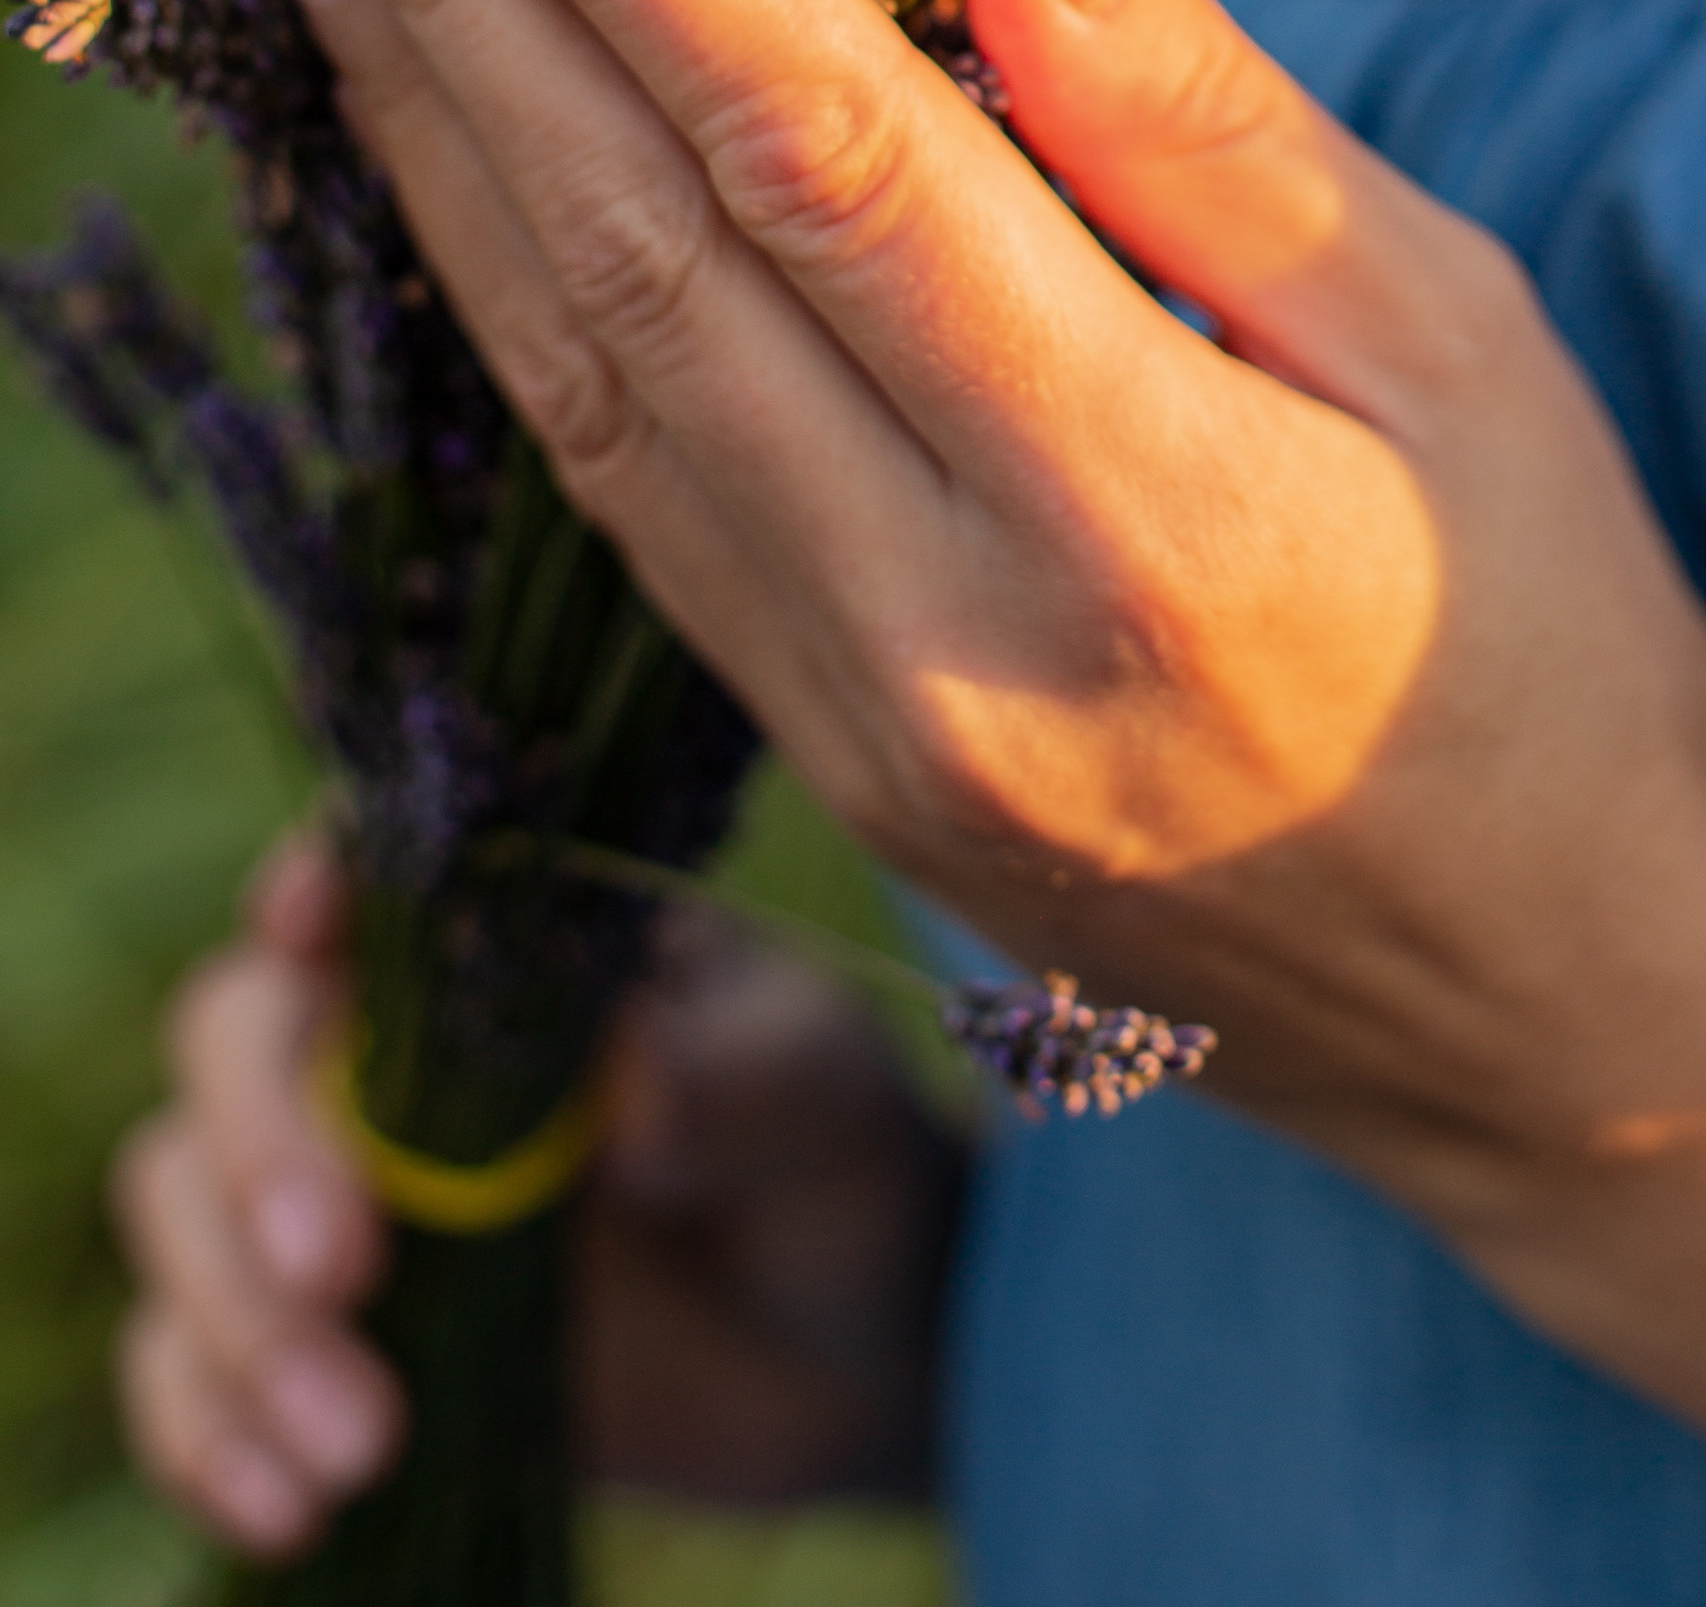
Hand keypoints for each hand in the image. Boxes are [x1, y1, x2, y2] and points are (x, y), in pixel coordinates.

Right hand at [116, 834, 966, 1556]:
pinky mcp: (317, 1335)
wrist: (850, 1337)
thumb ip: (732, 1076)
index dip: (311, 879)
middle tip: (344, 1266)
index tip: (302, 929)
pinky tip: (285, 1512)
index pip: (367, 863)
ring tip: (364, 1446)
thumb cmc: (828, 1150)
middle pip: (232, 1033)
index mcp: (499, 923)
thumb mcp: (817, 1093)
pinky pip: (190, 1371)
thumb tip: (626, 1086)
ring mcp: (335, 1183)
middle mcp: (387, 1034)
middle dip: (257, 1149)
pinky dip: (205, 1438)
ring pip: (184, 1208)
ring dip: (235, 1327)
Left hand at [204, 0, 1705, 1246]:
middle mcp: (950, 642)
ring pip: (576, 372)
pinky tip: (427, 121)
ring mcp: (851, 729)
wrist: (1549, 1009)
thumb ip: (1202, 114)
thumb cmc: (1544, 621)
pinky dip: (495, 275)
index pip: (825, 164)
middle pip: (637, 251)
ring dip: (422, 108)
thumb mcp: (1452, 329)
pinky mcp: (811, 762)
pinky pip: (611, 484)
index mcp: (1149, 510)